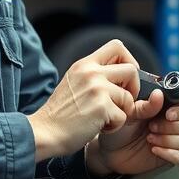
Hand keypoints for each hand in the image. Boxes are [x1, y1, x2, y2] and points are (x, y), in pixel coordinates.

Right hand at [26, 40, 140, 159]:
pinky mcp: (101, 107)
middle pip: (132, 70)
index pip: (117, 45)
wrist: (44, 132)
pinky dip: (115, 126)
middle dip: (133, 88)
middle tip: (121, 102)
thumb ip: (94, 75)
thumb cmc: (61, 113)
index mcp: (84, 64)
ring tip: (104, 118)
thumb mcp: (74, 82)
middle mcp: (91, 72)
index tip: (125, 78)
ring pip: (129, 97)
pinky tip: (99, 127)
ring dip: (122, 112)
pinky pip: (124, 116)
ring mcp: (97, 89)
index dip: (129, 60)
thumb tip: (123, 77)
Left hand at [90, 88, 178, 175]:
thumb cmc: (120, 126)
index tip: (168, 114)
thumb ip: (145, 105)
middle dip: (175, 126)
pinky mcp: (174, 155)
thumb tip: (159, 94)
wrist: (110, 149)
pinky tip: (155, 150)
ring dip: (170, 140)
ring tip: (150, 138)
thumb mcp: (129, 112)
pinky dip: (170, 154)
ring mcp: (178, 138)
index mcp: (172, 104)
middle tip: (153, 126)